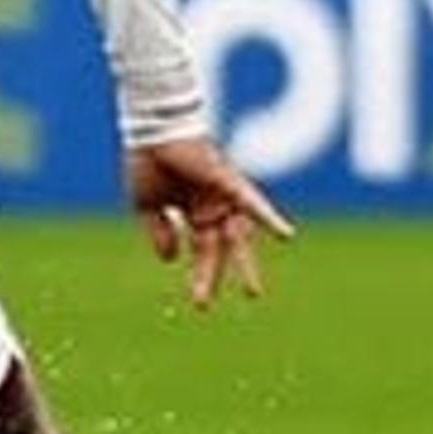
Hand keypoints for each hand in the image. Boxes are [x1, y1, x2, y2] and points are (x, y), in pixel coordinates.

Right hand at [125, 137, 293, 311]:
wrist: (151, 130)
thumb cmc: (147, 160)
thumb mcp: (146, 205)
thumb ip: (158, 231)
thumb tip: (171, 260)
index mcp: (194, 211)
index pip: (201, 250)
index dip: (199, 275)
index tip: (198, 303)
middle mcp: (212, 205)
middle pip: (221, 249)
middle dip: (223, 276)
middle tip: (233, 303)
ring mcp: (222, 195)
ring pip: (238, 236)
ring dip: (244, 264)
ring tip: (252, 294)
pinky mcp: (228, 182)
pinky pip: (252, 202)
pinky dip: (267, 218)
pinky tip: (286, 236)